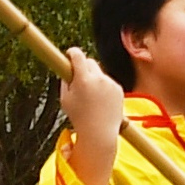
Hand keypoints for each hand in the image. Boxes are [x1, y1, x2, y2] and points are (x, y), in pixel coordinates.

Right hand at [58, 59, 124, 184]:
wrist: (100, 132)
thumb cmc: (79, 117)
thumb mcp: (65, 99)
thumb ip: (65, 82)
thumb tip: (67, 69)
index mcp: (83, 79)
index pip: (78, 55)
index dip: (72, 53)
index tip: (69, 54)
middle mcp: (98, 78)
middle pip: (90, 62)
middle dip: (83, 66)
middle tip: (78, 77)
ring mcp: (110, 83)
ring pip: (99, 73)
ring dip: (93, 79)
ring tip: (90, 98)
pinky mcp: (119, 88)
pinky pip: (108, 83)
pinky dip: (103, 88)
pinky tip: (100, 102)